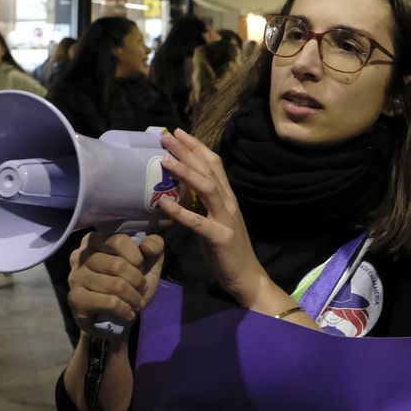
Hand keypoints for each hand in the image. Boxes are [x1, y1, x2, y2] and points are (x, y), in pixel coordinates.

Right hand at [68, 231, 163, 340]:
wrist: (114, 319)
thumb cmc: (130, 285)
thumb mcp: (148, 263)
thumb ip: (154, 246)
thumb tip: (148, 245)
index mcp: (96, 240)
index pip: (119, 240)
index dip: (137, 257)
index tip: (140, 268)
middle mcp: (80, 256)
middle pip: (118, 265)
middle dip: (137, 280)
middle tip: (141, 290)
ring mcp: (76, 277)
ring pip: (115, 285)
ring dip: (133, 297)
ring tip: (136, 302)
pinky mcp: (76, 298)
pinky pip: (109, 302)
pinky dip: (125, 310)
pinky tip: (128, 313)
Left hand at [154, 129, 266, 304]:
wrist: (247, 277)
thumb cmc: (227, 251)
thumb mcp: (215, 220)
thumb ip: (202, 204)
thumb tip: (180, 190)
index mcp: (228, 198)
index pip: (214, 165)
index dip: (197, 147)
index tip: (179, 133)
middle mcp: (229, 203)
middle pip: (209, 170)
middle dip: (188, 151)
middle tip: (167, 135)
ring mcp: (226, 219)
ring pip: (206, 188)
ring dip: (185, 172)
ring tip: (165, 159)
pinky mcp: (219, 237)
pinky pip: (197, 222)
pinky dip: (180, 212)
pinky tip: (164, 203)